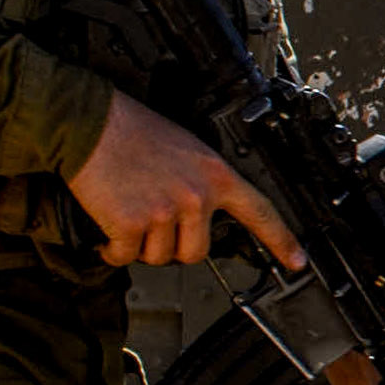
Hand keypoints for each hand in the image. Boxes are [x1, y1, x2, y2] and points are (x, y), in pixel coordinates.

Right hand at [68, 89, 302, 272]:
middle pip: (196, 252)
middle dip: (173, 244)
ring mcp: (164, 212)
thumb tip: (202, 215)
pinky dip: (112, 249)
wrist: (88, 123)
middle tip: (153, 219)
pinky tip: (108, 228)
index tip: (296, 261)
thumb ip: (202, 181)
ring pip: (160, 257)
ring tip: (129, 211)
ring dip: (141, 245)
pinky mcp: (131, 225)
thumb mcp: (186, 148)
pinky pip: (125, 256)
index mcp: (215, 174)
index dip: (281, 241)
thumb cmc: (131, 130)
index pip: (260, 211)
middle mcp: (195, 196)